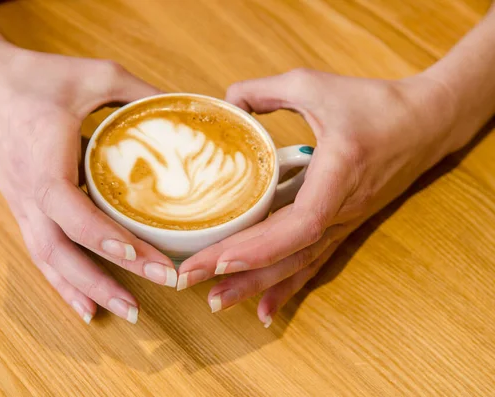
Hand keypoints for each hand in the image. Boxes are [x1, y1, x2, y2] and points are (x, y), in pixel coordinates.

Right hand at [0, 41, 176, 323]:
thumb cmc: (36, 77)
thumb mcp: (95, 74)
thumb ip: (140, 94)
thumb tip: (187, 113)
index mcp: (42, 160)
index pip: (68, 209)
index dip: (101, 235)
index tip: (138, 255)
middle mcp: (27, 191)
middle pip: (60, 249)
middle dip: (104, 278)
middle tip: (153, 293)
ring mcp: (21, 204)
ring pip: (48, 259)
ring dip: (85, 289)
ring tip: (125, 311)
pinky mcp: (22, 207)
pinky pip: (40, 252)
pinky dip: (62, 282)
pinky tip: (86, 304)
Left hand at [178, 69, 457, 325]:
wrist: (427, 123)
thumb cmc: (375, 102)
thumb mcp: (315, 83)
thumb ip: (265, 90)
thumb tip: (226, 104)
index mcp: (339, 173)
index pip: (302, 224)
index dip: (260, 245)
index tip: (219, 257)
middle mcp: (342, 208)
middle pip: (288, 252)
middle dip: (236, 270)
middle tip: (187, 280)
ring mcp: (343, 223)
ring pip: (297, 264)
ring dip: (255, 285)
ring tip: (215, 302)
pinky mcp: (343, 226)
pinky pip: (312, 263)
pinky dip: (287, 287)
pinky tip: (265, 311)